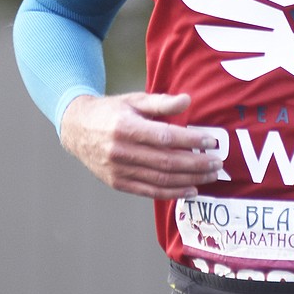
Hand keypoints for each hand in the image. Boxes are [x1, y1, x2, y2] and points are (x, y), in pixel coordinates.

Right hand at [60, 92, 222, 199]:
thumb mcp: (134, 100)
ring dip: (189, 180)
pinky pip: (149, 191)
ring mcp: (118, 170)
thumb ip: (162, 102)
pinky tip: (190, 189)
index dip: (191, 141)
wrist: (77, 128)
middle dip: (196, 164)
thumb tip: (188, 100)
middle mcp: (122, 151)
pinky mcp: (118, 183)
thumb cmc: (112, 112)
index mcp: (127, 128)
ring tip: (209, 176)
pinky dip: (172, 193)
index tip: (211, 142)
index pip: (166, 138)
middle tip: (217, 163)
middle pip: (167, 162)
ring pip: (161, 180)